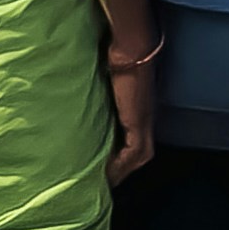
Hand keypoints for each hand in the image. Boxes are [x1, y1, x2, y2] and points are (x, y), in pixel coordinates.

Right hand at [100, 35, 164, 181]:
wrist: (132, 48)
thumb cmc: (118, 55)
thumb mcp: (106, 78)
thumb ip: (100, 89)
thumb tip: (82, 91)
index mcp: (140, 108)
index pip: (132, 140)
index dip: (120, 154)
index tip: (103, 164)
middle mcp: (146, 118)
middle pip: (138, 154)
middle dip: (121, 168)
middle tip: (103, 179)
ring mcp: (145, 121)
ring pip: (137, 157)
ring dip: (121, 170)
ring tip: (103, 181)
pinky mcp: (139, 123)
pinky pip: (133, 154)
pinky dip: (121, 165)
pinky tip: (107, 173)